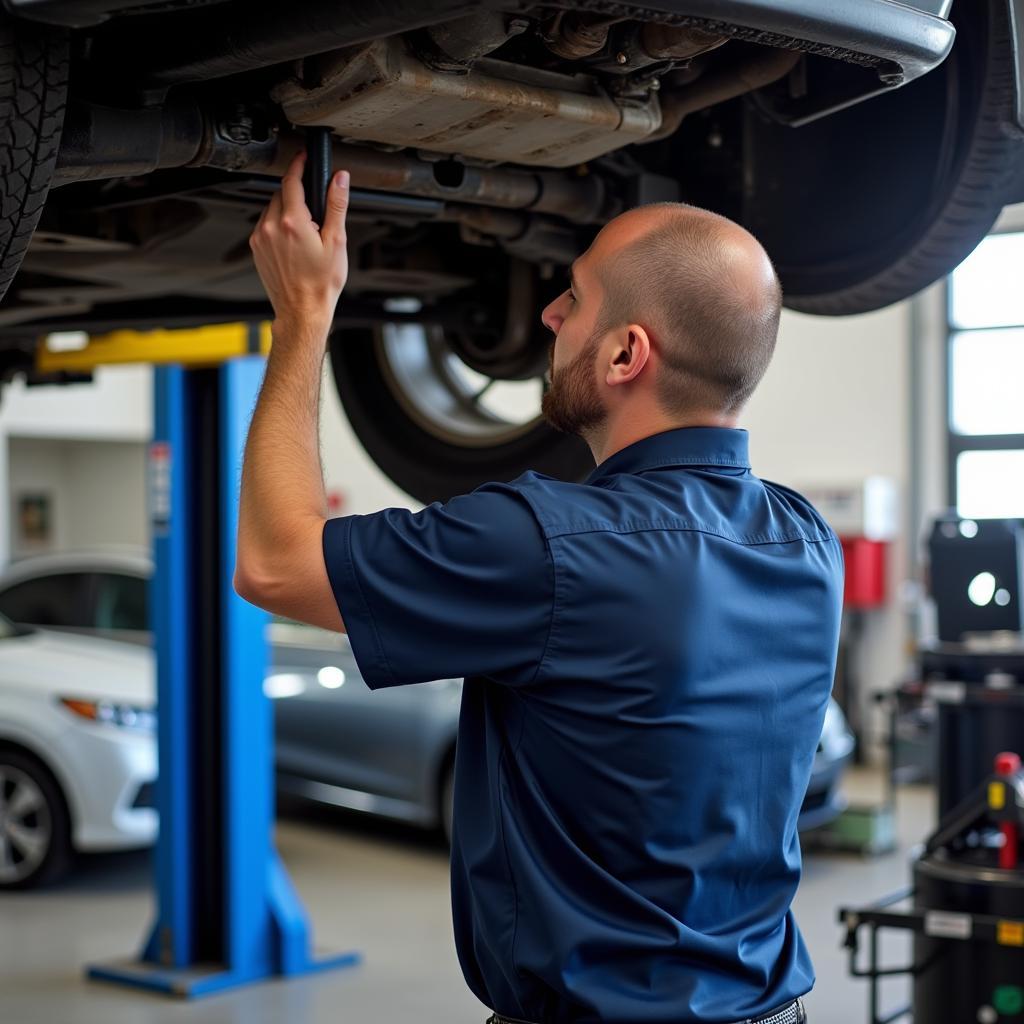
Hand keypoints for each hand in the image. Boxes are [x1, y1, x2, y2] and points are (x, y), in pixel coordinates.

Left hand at [249, 149, 349, 329]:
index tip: (304, 158)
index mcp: (293, 222)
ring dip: (287, 210)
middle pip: (282, 193)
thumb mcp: (337, 242)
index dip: (299, 165)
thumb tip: (340, 179)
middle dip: (298, 195)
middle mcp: (271, 227)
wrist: (302, 310)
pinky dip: (278, 225)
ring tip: (305, 231)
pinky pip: (265, 225)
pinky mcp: (256, 247)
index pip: (292, 180)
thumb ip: (336, 205)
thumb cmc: (321, 284)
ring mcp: (260, 237)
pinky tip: (293, 242)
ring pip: (272, 208)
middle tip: (315, 212)